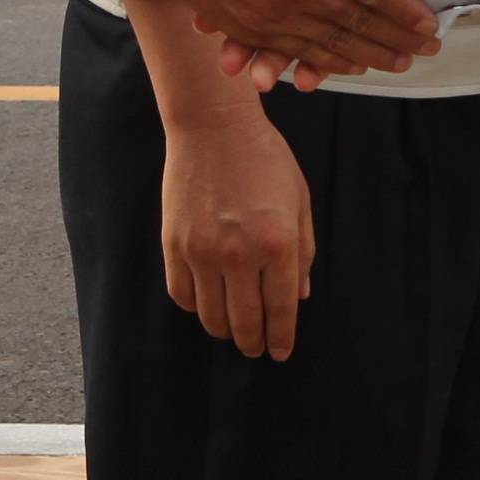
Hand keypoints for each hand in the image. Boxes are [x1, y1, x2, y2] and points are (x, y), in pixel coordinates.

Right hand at [108, 0, 437, 87]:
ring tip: (396, 64)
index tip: (428, 18)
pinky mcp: (249, 26)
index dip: (405, 7)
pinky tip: (345, 68)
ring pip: (331, 44)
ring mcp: (272, 12)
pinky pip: (296, 52)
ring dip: (368, 57)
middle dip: (397, 39)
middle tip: (424, 48)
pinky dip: (326, 62)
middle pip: (359, 21)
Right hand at [162, 107, 317, 359]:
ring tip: (232, 331)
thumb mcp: (299, 200)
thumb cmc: (263, 158)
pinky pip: (182, 295)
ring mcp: (203, 251)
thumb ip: (304, 251)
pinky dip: (195, 308)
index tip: (280, 353)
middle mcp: (239, 253)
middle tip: (255, 350)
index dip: (281, 338)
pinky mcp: (174, 245)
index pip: (281, 310)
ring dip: (224, 331)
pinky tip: (206, 303)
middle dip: (253, 344)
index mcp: (277, 242)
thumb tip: (300, 297)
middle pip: (245, 322)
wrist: (213, 126)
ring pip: (211, 316)